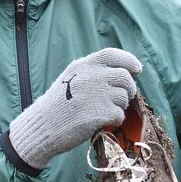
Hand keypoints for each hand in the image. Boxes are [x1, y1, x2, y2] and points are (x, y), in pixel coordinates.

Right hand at [9, 48, 141, 168]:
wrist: (43, 126)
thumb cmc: (57, 104)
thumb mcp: (70, 78)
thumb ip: (92, 72)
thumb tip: (122, 72)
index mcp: (83, 65)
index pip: (113, 55)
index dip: (129, 60)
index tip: (137, 69)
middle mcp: (92, 76)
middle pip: (125, 77)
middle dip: (130, 88)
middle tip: (125, 97)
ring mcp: (97, 94)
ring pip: (124, 98)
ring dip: (120, 106)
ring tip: (104, 111)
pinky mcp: (101, 113)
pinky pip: (120, 115)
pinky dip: (114, 120)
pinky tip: (101, 122)